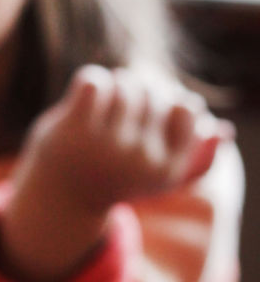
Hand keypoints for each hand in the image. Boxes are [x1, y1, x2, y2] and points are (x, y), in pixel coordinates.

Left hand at [0, 65, 233, 281]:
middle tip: (120, 110)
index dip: (170, 102)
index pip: (188, 108)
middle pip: (154, 92)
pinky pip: (94, 80)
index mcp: (166, 170)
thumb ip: (191, 155)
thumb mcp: (156, 172)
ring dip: (113, 87)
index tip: (152, 114)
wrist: (58, 201)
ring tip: (103, 107)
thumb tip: (222, 131)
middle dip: (138, 92)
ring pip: (123, 83)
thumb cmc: (114, 178)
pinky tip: (84, 97)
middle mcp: (139, 160)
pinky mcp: (73, 131)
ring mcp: (105, 146)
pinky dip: (90, 81)